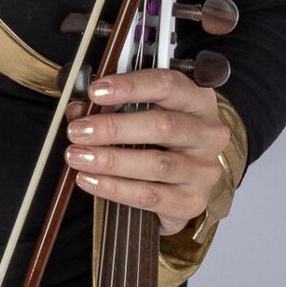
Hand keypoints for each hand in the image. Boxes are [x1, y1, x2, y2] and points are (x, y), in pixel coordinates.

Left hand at [65, 68, 229, 231]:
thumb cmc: (159, 141)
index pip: (168, 85)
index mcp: (197, 101)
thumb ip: (108, 108)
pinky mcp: (192, 201)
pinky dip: (115, 188)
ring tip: (77, 156)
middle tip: (78, 131)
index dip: (130, 86)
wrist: (181, 184)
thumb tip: (78, 111)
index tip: (96, 91)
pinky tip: (90, 180)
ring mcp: (203, 170)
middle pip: (163, 126)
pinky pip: (150, 196)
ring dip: (111, 160)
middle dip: (114, 128)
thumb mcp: (138, 115)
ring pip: (156, 164)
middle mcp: (207, 134)